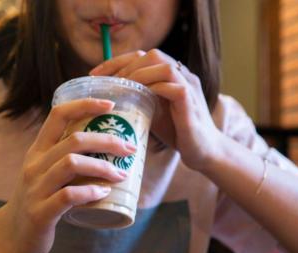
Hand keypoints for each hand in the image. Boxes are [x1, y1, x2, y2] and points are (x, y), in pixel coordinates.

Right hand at [0, 99, 134, 252]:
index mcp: (37, 151)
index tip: (110, 105)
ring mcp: (36, 188)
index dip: (85, 104)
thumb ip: (67, 159)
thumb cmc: (37, 201)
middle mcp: (35, 165)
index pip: (58, 115)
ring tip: (121, 174)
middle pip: (74, 140)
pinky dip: (91, 192)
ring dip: (103, 167)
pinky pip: (69, 196)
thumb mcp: (45, 173)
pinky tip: (104, 193)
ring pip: (72, 164)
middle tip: (129, 149)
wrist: (10, 236)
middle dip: (107, 141)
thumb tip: (107, 148)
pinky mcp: (40, 212)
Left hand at [90, 49, 221, 170]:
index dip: (117, 61)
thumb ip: (137, 99)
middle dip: (124, 65)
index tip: (94, 74)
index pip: (143, 56)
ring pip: (163, 66)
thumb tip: (106, 98)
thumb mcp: (152, 111)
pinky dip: (152, 89)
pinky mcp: (191, 102)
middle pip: (152, 55)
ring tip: (120, 89)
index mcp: (172, 74)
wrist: (203, 152)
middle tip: (105, 83)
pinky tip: (136, 99)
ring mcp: (189, 86)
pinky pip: (173, 86)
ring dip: (138, 75)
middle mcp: (182, 75)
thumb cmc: (177, 132)